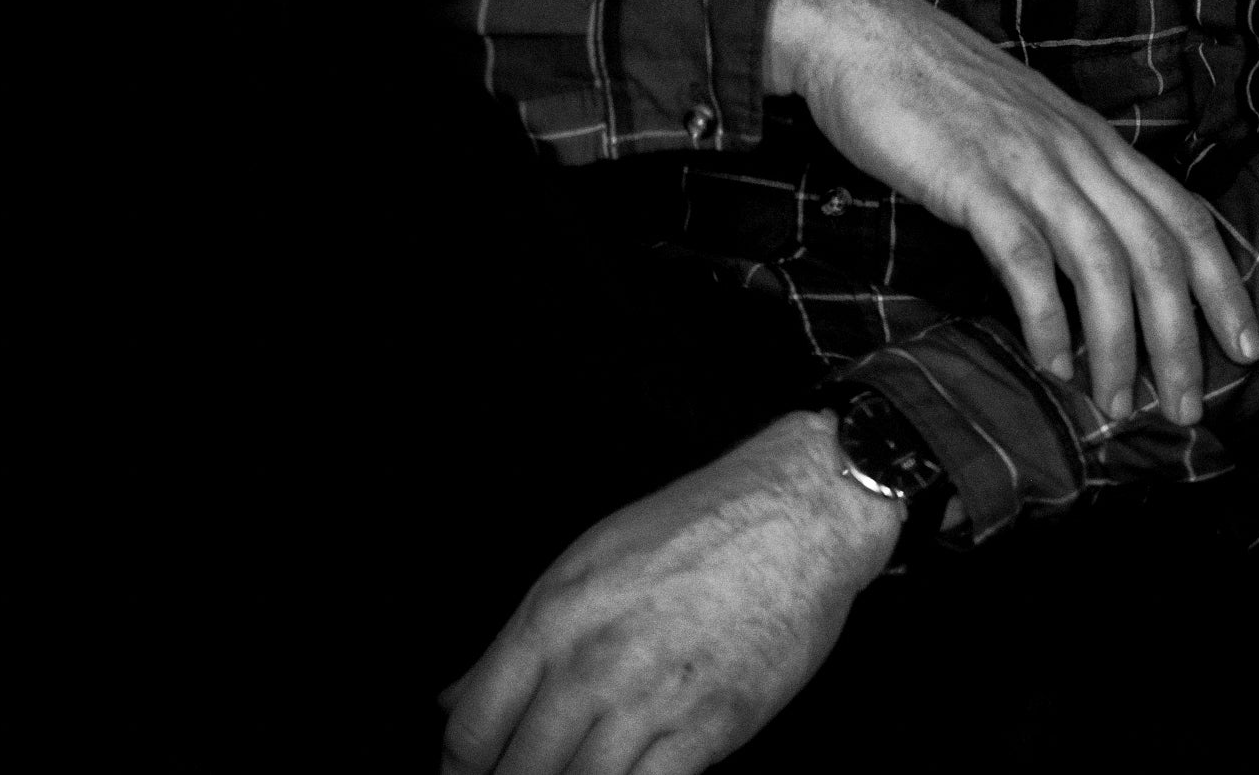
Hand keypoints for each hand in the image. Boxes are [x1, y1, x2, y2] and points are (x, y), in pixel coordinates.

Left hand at [440, 411, 892, 774]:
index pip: (470, 731)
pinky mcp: (711, 726)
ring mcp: (651, 698)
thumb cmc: (701, 524)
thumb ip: (517, 639)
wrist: (805, 510)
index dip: (460, 770)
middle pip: (516, 774)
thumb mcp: (589, 561)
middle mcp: (592, 664)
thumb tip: (453, 697)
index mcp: (552, 618)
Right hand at [766, 0, 1258, 432]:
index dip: (1222, 284)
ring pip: (1103, 263)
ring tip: (1118, 406)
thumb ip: (1064, 181)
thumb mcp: (1027, 132)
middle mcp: (1079, 153)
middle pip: (1158, 252)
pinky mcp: (974, 181)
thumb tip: (1092, 257)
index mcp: (1098, 143)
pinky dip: (1047, 318)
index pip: (1185, 217)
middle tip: (1189, 407)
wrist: (867, 34)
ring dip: (1119, 343)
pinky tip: (1051, 363)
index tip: (1247, 345)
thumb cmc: (940, 93)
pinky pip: (1026, 259)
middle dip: (1182, 337)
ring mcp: (1030, 165)